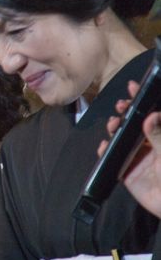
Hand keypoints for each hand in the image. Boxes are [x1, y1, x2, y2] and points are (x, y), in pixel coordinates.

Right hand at [98, 80, 160, 217]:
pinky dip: (105, 151)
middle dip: (126, 112)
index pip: (152, 115)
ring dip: (115, 128)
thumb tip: (149, 116)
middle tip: (121, 106)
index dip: (142, 100)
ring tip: (113, 124)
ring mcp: (138, 158)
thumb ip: (158, 135)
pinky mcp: (127, 172)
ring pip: (122, 138)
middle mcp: (150, 145)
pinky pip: (112, 158)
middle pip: (134, 123)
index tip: (133, 87)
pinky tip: (104, 146)